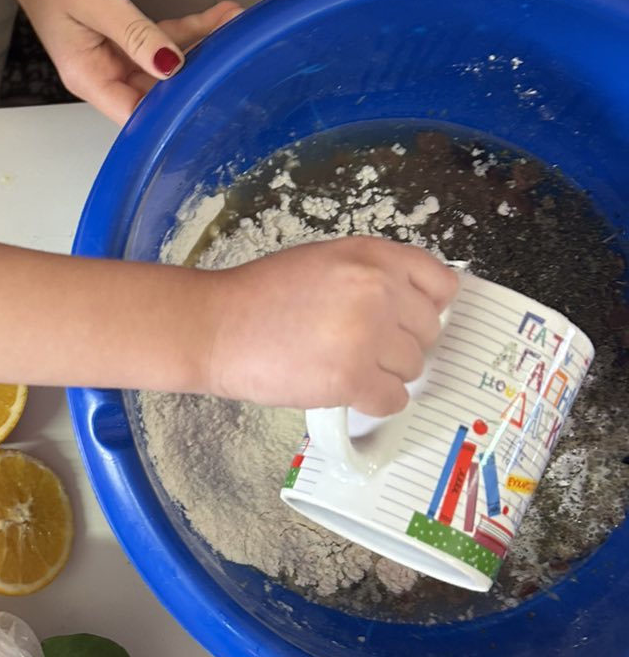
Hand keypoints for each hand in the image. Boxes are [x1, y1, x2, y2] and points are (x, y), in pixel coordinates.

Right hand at [0, 0, 239, 122]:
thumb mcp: (97, 0)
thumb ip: (135, 35)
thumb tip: (171, 68)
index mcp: (88, 77)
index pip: (136, 114)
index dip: (173, 114)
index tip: (215, 97)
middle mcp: (102, 74)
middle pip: (156, 92)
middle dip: (198, 74)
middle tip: (239, 50)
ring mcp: (113, 56)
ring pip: (164, 64)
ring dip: (200, 45)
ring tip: (236, 24)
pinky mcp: (123, 37)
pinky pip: (160, 41)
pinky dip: (188, 30)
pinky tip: (218, 16)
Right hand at [210, 237, 458, 413]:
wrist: (216, 327)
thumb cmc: (260, 296)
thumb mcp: (323, 262)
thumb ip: (371, 275)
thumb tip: (413, 307)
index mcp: (371, 255)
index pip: (441, 283)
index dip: (428, 307)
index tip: (408, 320)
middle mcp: (377, 289)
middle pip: (428, 332)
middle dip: (400, 344)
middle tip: (362, 348)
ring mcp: (366, 335)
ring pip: (412, 368)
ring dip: (384, 374)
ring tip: (345, 367)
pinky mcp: (350, 378)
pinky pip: (393, 399)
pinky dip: (374, 401)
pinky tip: (347, 390)